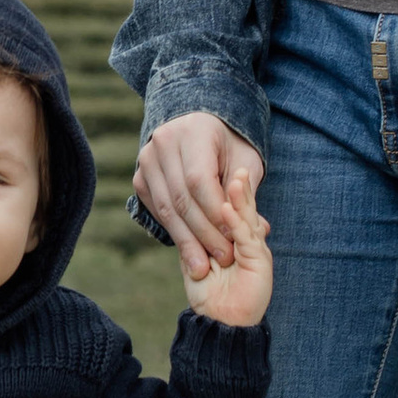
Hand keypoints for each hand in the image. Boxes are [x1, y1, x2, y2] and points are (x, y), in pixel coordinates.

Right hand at [132, 112, 263, 275]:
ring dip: (187, 240)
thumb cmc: (230, 149)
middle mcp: (164, 141)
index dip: (215, 213)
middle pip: (181, 197)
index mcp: (193, 131)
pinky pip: (157, 211)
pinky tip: (190, 250)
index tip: (233, 238)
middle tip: (223, 258)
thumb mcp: (246, 163)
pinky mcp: (140, 178)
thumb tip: (258, 229)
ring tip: (204, 265)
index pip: (199, 180)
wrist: (202, 131)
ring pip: (166, 208)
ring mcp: (147, 159)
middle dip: (203, 232)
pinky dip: (174, 232)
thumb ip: (246, 194)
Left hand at [183, 175, 272, 328]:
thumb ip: (190, 239)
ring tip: (235, 178)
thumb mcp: (194, 260)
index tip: (218, 169)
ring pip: (248, 219)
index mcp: (238, 238)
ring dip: (241, 198)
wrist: (221, 324)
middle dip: (238, 187)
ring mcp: (256, 250)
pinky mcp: (260, 262)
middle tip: (234, 164)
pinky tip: (227, 208)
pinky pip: (247, 239)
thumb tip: (176, 218)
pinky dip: (237, 223)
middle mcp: (250, 241)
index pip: (233, 208)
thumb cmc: (208, 296)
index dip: (226, 190)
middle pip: (243, 208)